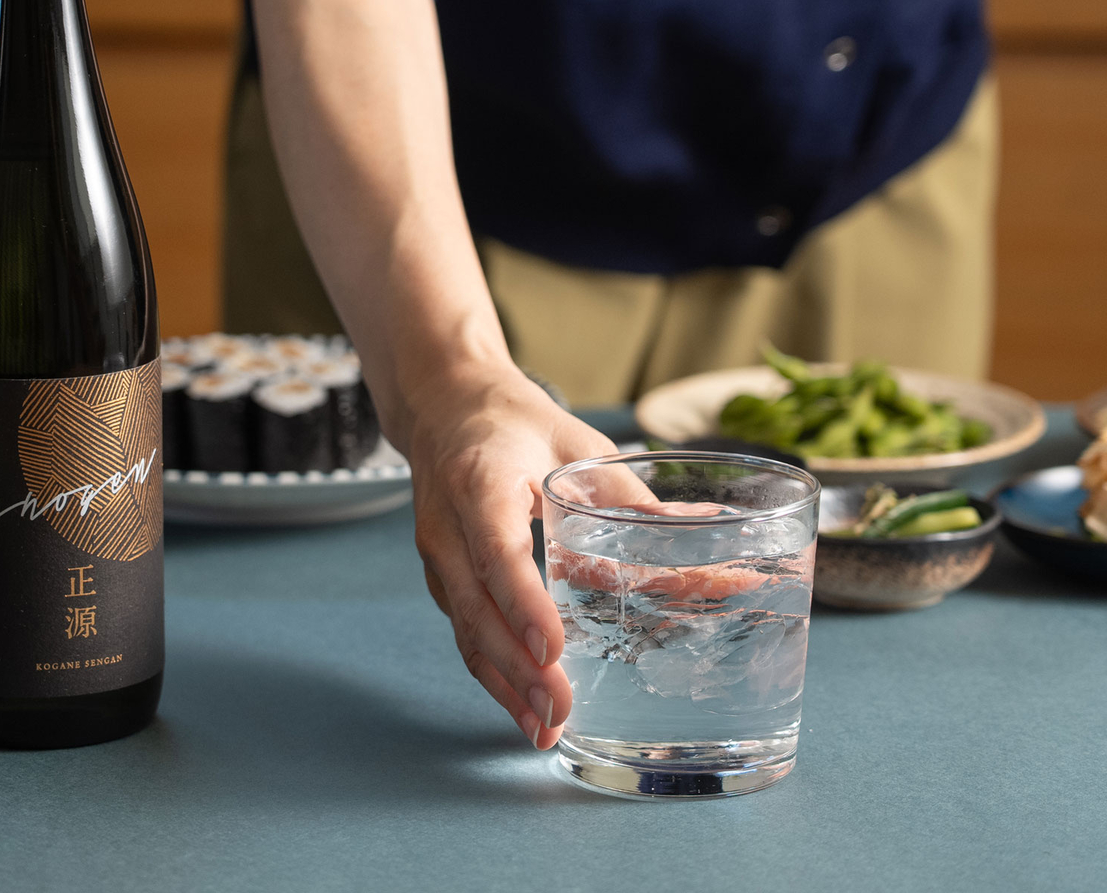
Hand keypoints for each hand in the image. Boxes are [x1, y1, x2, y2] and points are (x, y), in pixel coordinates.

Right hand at [407, 362, 614, 748]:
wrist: (445, 407)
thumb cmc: (515, 423)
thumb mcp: (576, 443)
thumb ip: (628, 494)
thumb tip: (699, 532)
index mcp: (481, 480)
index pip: (496, 549)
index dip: (523, 601)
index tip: (551, 647)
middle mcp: (448, 524)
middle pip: (475, 606)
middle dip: (517, 666)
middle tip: (561, 710)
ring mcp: (438, 555)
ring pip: (465, 629)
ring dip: (503, 684)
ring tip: (545, 729)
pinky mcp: (443, 576)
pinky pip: (464, 630)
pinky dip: (493, 671)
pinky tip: (524, 704)